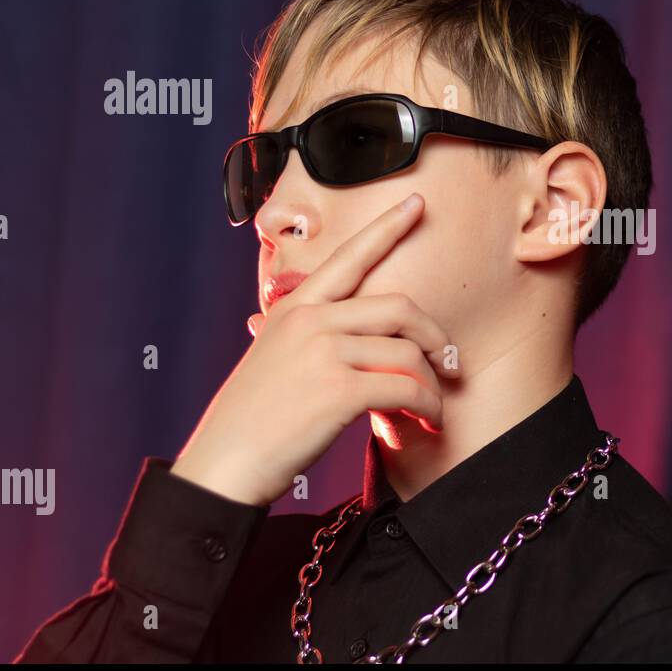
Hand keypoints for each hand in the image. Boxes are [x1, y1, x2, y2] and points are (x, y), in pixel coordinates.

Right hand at [170, 193, 457, 506]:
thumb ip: (308, 337)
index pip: (349, 256)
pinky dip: (427, 407)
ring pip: (407, 353)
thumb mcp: (272, 358)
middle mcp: (310, 320)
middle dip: (434, 334)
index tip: (417, 204)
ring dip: (432, 385)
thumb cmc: (250, 421)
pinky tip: (427, 422)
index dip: (388, 227)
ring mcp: (323, 353)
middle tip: (449, 362)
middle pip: (399, 306)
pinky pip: (405, 389)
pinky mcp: (338, 391)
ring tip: (433, 408)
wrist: (222, 465)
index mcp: (294, 307)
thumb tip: (351, 339)